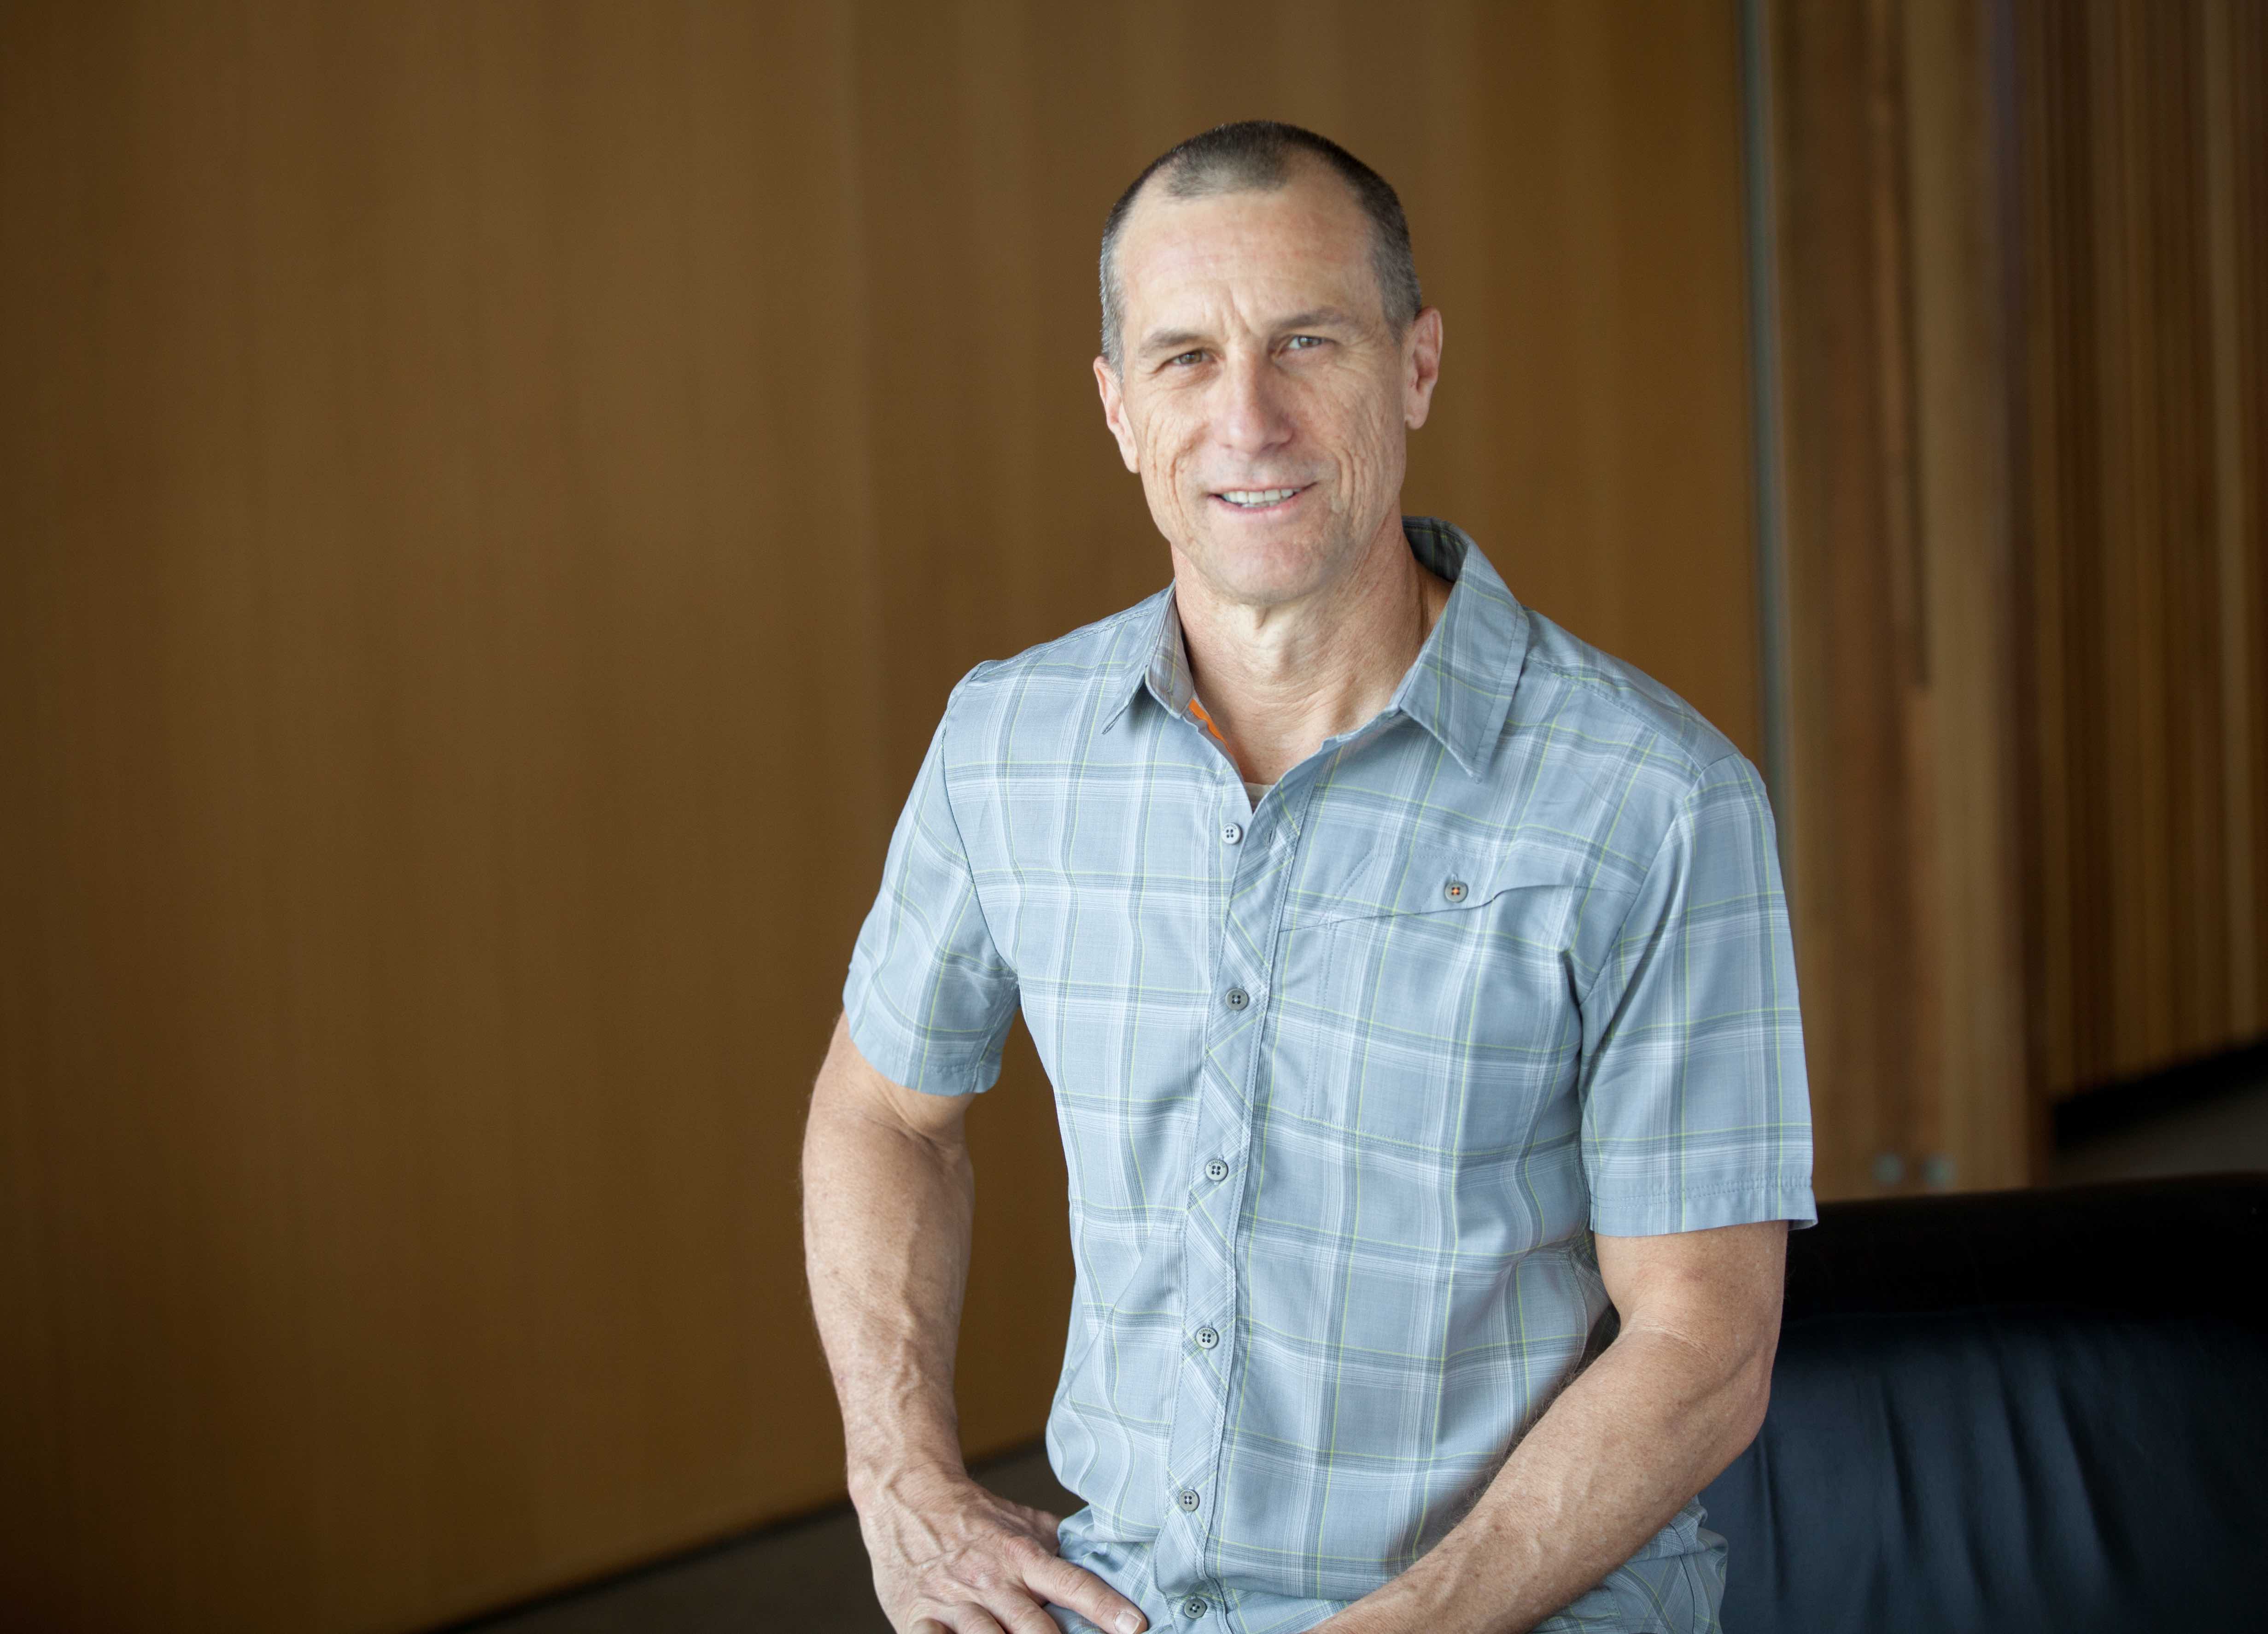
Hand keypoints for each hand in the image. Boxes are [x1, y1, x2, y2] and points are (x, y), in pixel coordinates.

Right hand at [856, 1466, 1148, 1633]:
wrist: (907, 1495)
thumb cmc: (971, 1514)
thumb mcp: (1022, 1522)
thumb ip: (1059, 1545)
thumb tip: (1104, 1558)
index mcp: (1021, 1556)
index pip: (1072, 1584)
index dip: (1105, 1608)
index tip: (1135, 1627)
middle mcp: (991, 1581)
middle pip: (1035, 1629)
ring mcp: (954, 1603)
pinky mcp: (918, 1618)